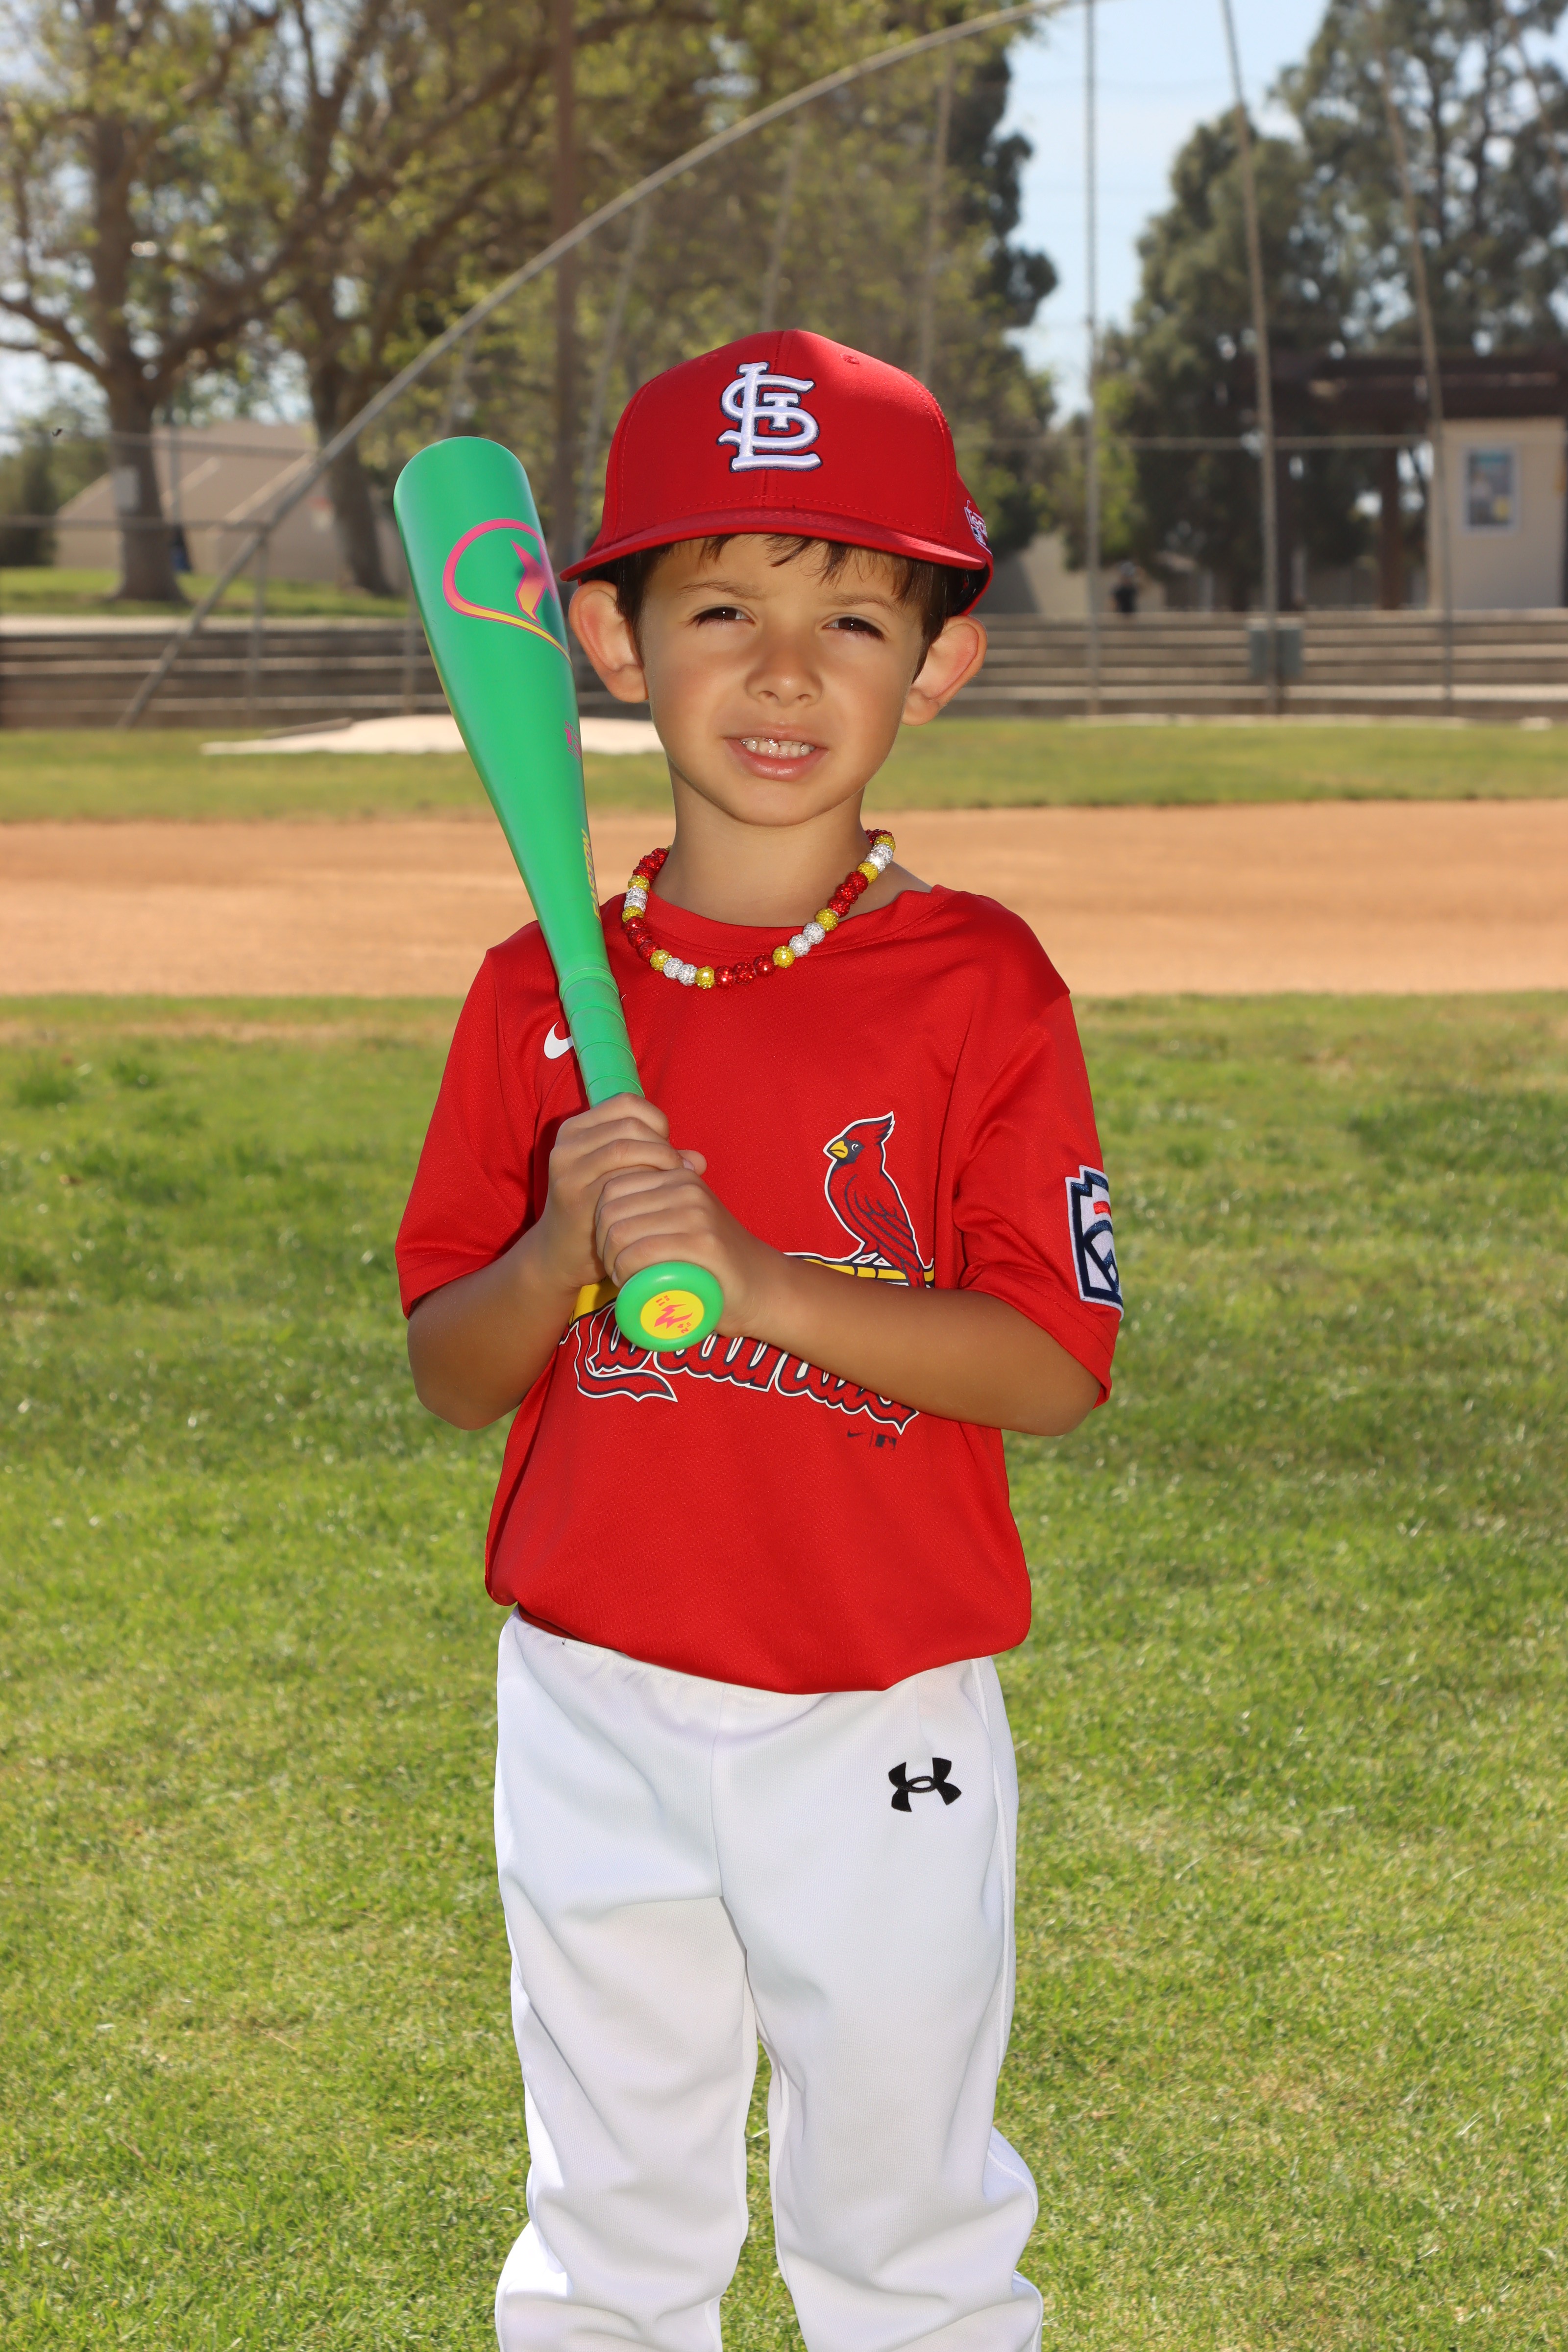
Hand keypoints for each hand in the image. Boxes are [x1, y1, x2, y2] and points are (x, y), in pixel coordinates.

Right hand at [532, 1095, 699, 1294]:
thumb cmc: (599, 1206)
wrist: (560, 1251)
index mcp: (576, 1129)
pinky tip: (659, 1198)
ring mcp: (569, 1171)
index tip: (667, 1144)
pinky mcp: (575, 1198)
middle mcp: (567, 1145)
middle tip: (678, 1167)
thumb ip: (656, 1159)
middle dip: (661, 1144)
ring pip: (623, 1149)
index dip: (655, 1119)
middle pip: (628, 1125)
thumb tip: (699, 1161)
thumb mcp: (621, 1173)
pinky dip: (646, 1184)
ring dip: (658, 1161)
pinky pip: (619, 1180)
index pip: (625, 1103)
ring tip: (673, 1181)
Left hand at [594, 1156, 783, 1336]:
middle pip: (612, 1210)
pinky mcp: (704, 1244)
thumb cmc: (713, 1258)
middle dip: (601, 1244)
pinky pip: (643, 1252)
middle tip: (613, 1268)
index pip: (613, 1188)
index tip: (609, 1247)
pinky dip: (626, 1270)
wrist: (762, 1286)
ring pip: (622, 1232)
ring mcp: (697, 1214)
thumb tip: (613, 1191)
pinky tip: (629, 1282)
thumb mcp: (687, 1217)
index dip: (598, 1221)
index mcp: (679, 1175)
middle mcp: (687, 1188)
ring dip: (611, 1261)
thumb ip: (661, 1201)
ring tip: (622, 1277)